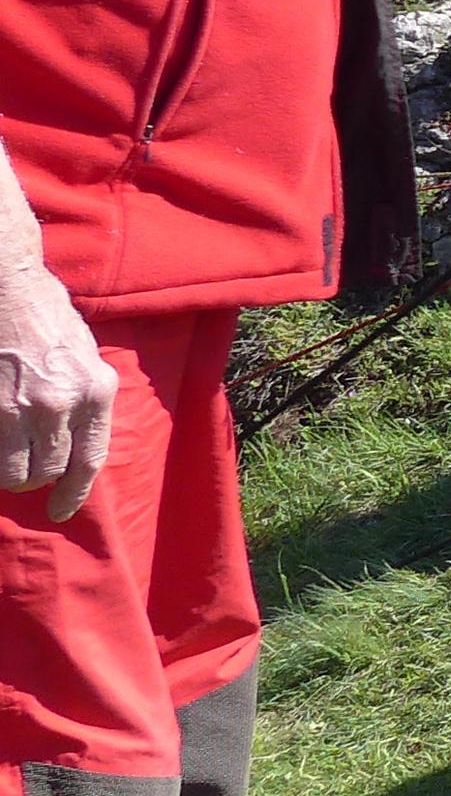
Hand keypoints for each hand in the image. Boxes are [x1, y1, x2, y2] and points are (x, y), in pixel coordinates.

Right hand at [0, 258, 115, 521]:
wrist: (6, 285)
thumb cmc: (43, 315)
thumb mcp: (82, 353)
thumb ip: (83, 395)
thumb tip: (74, 435)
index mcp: (97, 390)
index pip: (90, 460)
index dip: (73, 492)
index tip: (61, 510)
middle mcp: (65, 403)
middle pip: (50, 471)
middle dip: (36, 474)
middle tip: (24, 458)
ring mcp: (23, 407)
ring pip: (16, 471)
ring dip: (10, 468)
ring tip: (7, 448)